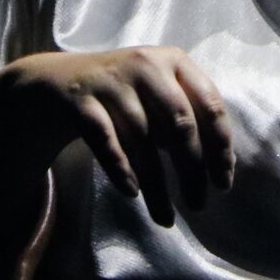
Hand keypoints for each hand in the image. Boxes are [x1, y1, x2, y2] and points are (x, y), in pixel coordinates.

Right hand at [0, 46, 236, 232]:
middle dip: (192, 170)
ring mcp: (110, 81)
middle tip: (198, 205)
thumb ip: (190, 120)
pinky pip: (104, 138)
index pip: (210, 105)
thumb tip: (222, 167)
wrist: (56, 82)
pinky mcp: (79, 99)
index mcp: (174, 61)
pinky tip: (131, 192)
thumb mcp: (158, 95)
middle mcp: (145, 65)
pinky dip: (120, 167)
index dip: (220, 148)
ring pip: (143, 139)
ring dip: (157, 184)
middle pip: (179, 124)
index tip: (223, 184)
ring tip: (165, 217)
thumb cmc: (123, 95)